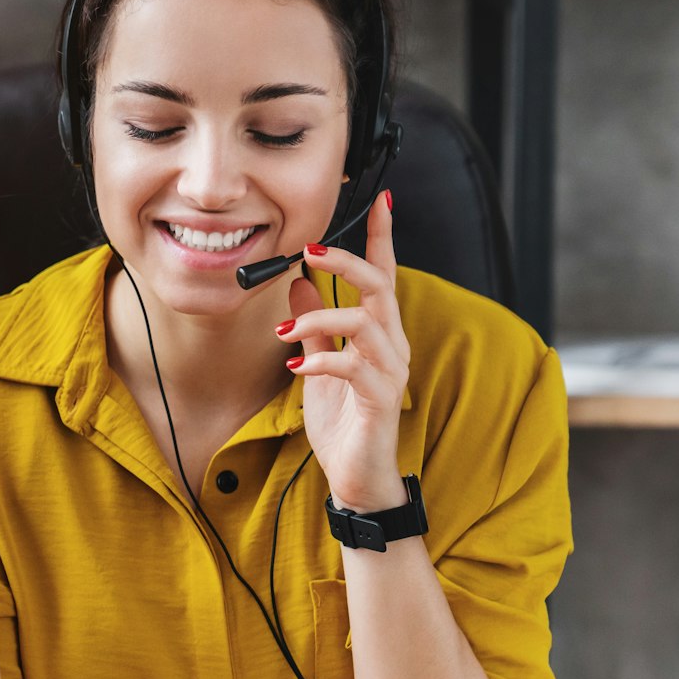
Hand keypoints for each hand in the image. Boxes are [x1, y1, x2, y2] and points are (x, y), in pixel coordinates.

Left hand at [276, 189, 408, 513]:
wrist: (357, 480)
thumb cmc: (344, 424)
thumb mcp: (320, 367)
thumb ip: (314, 327)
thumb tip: (297, 286)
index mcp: (379, 334)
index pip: (385, 274)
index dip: (382, 237)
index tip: (379, 199)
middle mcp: (392, 346)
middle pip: (380, 286)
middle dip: (347, 262)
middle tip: (308, 251)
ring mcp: (391, 372)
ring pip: (367, 322)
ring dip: (321, 319)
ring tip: (286, 333)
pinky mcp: (382, 400)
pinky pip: (354, 367)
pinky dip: (322, 361)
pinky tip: (297, 367)